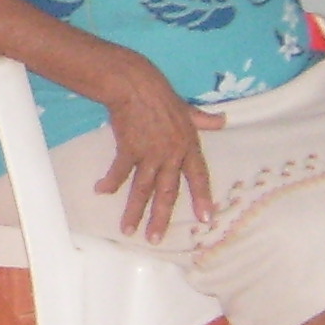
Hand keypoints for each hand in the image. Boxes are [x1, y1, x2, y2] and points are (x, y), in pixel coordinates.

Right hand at [93, 46, 222, 238]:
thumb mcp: (188, 109)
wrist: (135, 85)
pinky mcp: (129, 149)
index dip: (202, 198)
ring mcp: (149, 154)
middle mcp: (171, 155)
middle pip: (167, 192)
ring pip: (143, 189)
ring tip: (128, 230)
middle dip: (161, 218)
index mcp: (188, 146)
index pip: (198, 177)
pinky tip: (101, 191)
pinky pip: (120, 172)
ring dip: (134, 211)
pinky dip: (110, 182)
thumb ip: (204, 119)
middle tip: (155, 239)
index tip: (206, 219)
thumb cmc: (162, 95)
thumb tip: (223, 120)